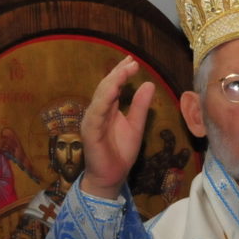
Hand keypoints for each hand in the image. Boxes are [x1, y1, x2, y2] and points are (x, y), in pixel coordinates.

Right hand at [79, 56, 154, 199]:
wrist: (112, 177)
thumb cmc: (121, 152)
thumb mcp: (136, 126)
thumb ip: (140, 106)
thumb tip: (148, 84)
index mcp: (107, 109)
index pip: (112, 86)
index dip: (121, 73)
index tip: (132, 62)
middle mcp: (97, 112)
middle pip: (106, 87)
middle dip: (118, 73)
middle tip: (131, 62)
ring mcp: (92, 121)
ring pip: (100, 97)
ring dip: (112, 82)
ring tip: (124, 71)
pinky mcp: (90, 132)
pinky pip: (96, 114)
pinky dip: (104, 101)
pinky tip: (113, 90)